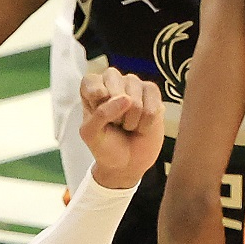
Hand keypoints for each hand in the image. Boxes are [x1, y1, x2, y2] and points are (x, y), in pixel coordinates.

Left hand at [78, 68, 163, 189]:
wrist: (127, 162)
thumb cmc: (105, 146)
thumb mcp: (91, 134)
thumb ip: (101, 114)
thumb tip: (127, 98)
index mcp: (92, 88)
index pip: (91, 81)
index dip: (96, 98)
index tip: (97, 115)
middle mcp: (113, 81)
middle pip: (115, 86)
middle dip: (115, 114)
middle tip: (115, 123)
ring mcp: (134, 84)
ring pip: (134, 100)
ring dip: (131, 121)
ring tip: (127, 125)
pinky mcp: (153, 92)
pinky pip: (152, 107)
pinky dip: (146, 123)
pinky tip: (141, 125)